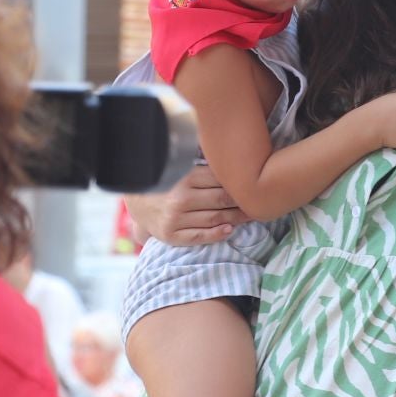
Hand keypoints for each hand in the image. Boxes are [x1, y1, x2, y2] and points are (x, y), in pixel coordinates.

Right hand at [122, 164, 248, 246]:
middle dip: (243, 203)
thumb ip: (204, 167)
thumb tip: (236, 160)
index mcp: (186, 177)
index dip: (241, 185)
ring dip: (237, 219)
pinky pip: (199, 237)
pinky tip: (229, 230)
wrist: (136, 202)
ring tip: (251, 216)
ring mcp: (176, 218)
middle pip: (222, 201)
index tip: (254, 187)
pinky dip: (217, 234)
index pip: (222, 182)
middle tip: (259, 203)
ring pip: (215, 219)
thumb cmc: (167, 183)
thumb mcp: (182, 169)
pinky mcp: (171, 235)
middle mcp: (181, 198)